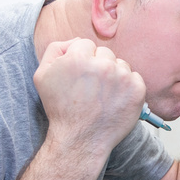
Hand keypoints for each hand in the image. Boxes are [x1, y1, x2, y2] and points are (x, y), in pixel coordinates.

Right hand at [33, 38, 145, 154]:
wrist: (81, 138)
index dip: (81, 59)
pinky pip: (134, 77)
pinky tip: (115, 99)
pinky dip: (127, 86)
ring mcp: (123, 78)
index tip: (80, 76)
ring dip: (114, 75)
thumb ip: (56, 50)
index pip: (85, 44)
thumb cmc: (61, 109)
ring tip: (103, 95)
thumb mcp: (42, 76)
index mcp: (79, 58)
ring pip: (120, 64)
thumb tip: (75, 41)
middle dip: (98, 65)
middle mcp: (103, 65)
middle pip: (104, 52)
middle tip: (91, 87)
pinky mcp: (137, 90)